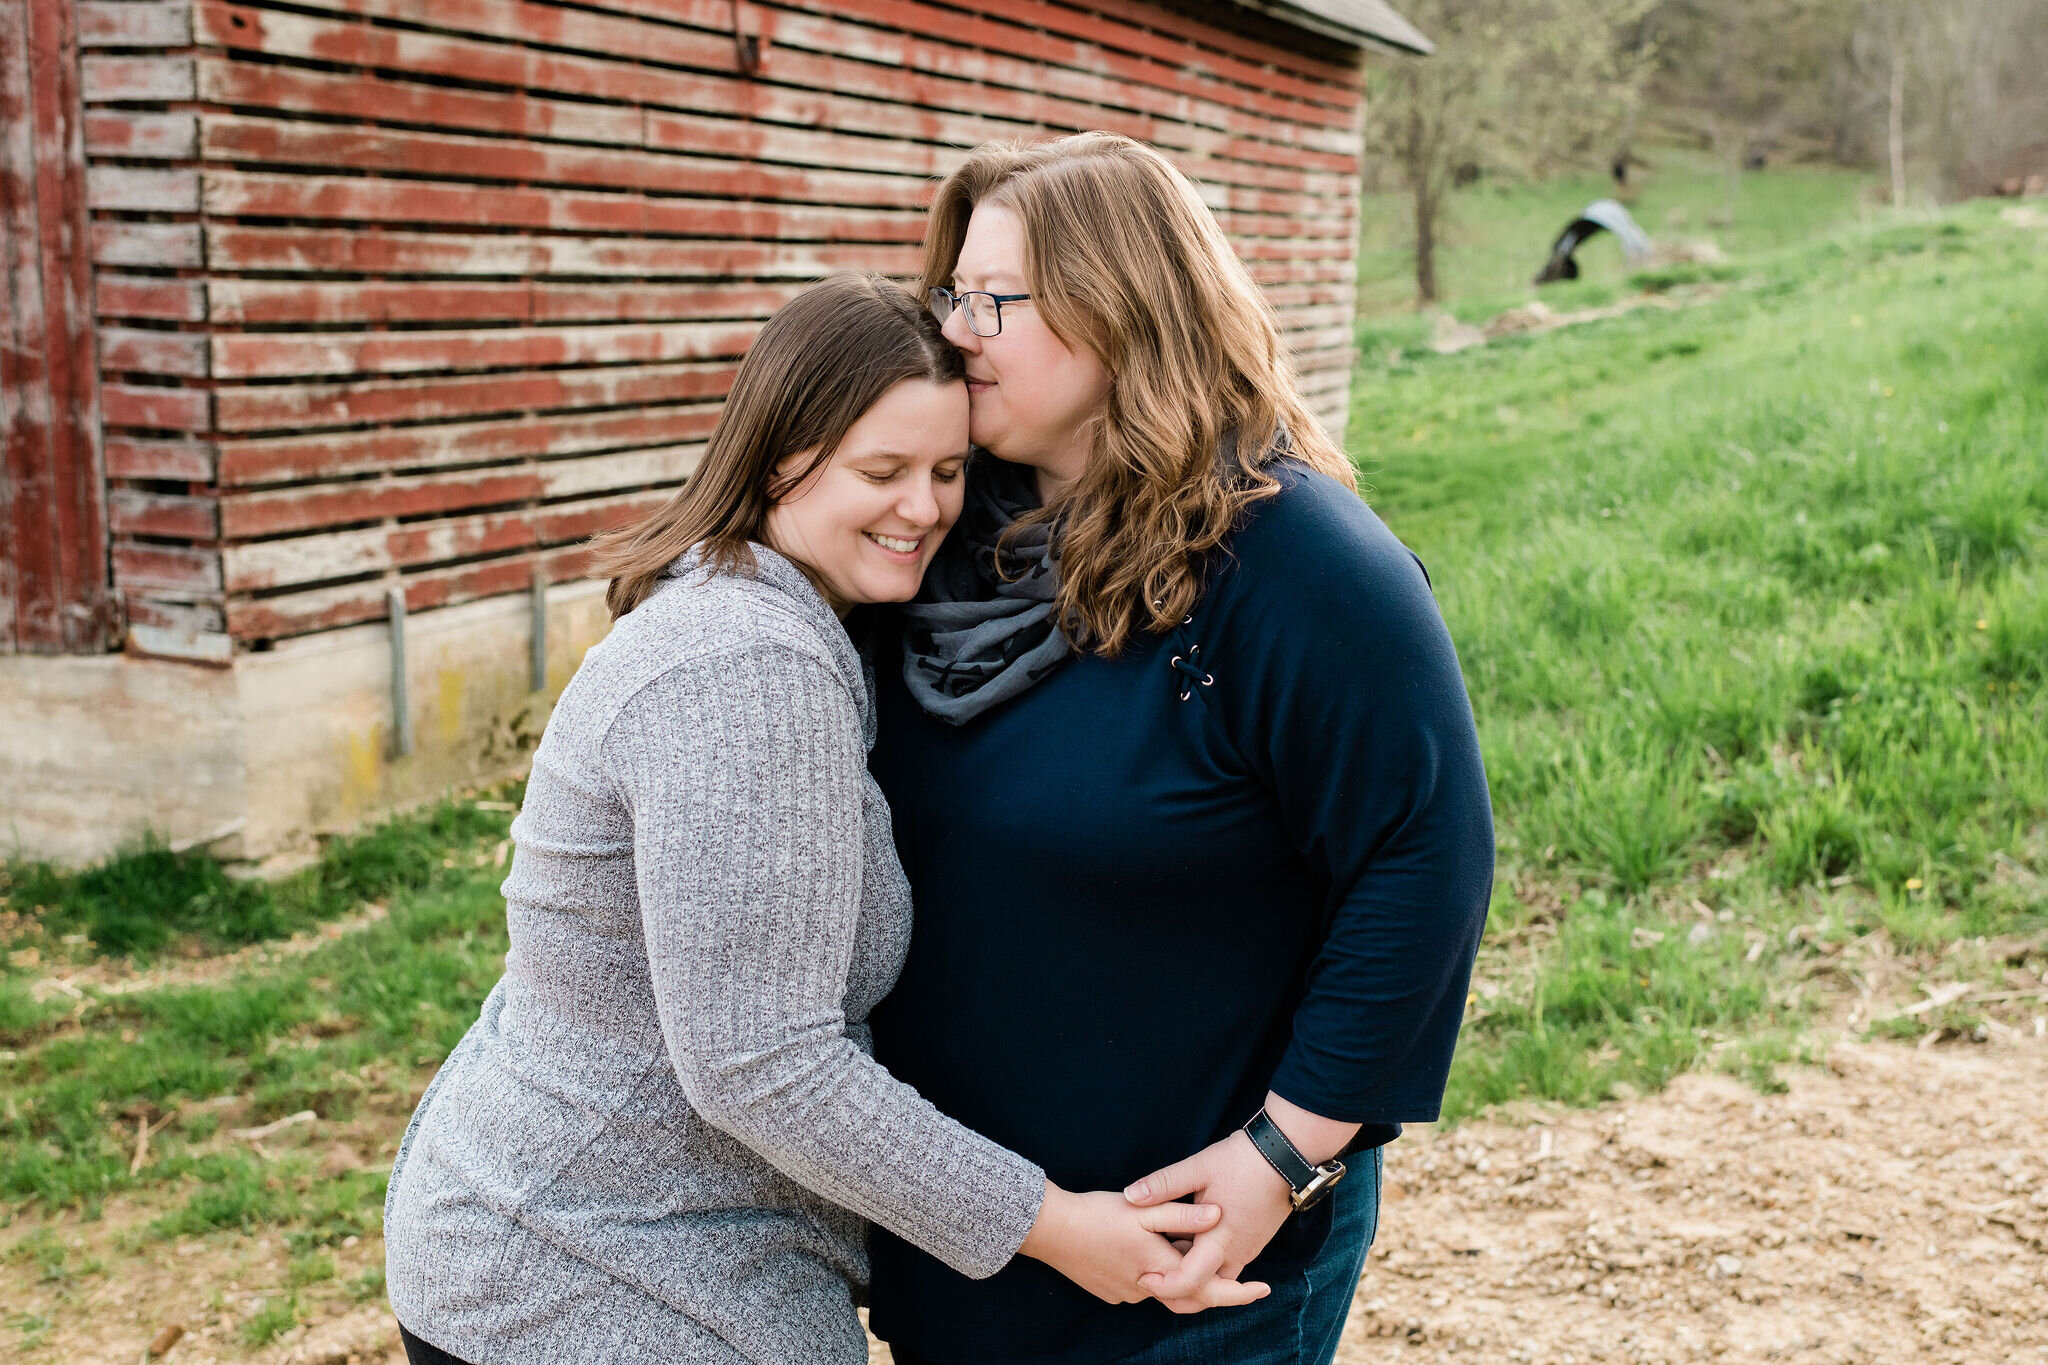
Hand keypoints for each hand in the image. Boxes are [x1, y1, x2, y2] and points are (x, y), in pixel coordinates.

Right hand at [1018, 1183, 1270, 1310]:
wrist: (1050, 1229)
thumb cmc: (1097, 1215)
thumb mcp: (1144, 1209)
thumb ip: (1183, 1214)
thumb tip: (1218, 1215)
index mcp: (1160, 1268)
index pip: (1209, 1289)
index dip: (1239, 1292)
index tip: (1264, 1288)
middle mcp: (1146, 1289)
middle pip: (1190, 1298)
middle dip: (1213, 1288)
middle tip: (1237, 1277)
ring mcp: (1126, 1294)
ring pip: (1165, 1291)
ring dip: (1180, 1276)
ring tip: (1188, 1250)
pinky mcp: (1110, 1291)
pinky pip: (1143, 1288)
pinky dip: (1156, 1275)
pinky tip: (1152, 1251)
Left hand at [1120, 1131, 1292, 1309]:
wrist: (1286, 1154)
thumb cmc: (1241, 1160)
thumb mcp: (1198, 1168)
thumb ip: (1163, 1184)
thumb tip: (1129, 1196)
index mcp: (1219, 1240)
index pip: (1189, 1282)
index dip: (1163, 1286)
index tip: (1143, 1276)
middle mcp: (1236, 1254)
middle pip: (1205, 1292)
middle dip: (1177, 1292)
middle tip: (1151, 1277)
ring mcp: (1247, 1250)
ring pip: (1217, 1281)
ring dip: (1193, 1277)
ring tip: (1167, 1258)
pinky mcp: (1252, 1243)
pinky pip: (1227, 1268)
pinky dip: (1207, 1266)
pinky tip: (1188, 1245)